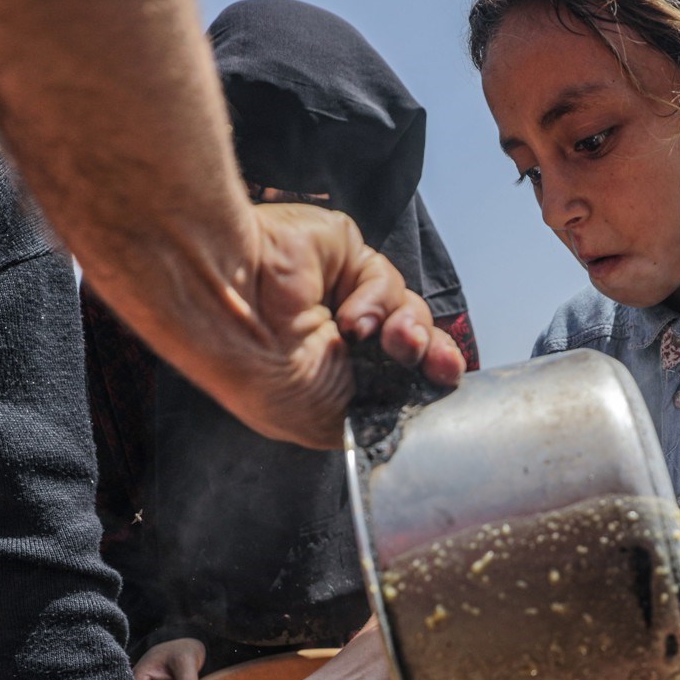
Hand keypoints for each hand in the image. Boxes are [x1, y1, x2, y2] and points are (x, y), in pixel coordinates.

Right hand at [229, 204, 465, 448]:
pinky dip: (377, 302)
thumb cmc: (266, 379)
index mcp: (335, 379)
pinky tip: (352, 318)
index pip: (400, 379)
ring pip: (408, 312)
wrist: (234, 320)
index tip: (445, 385)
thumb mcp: (325, 423)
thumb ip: (376, 416)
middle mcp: (341, 339)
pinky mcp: (345, 257)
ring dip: (409, 332)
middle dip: (432, 356)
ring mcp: (343, 295)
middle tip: (437, 365)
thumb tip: (416, 416)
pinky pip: (387, 281)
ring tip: (391, 341)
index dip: (429, 381)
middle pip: (415, 345)